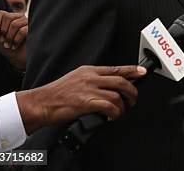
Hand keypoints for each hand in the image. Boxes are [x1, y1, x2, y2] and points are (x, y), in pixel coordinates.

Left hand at [0, 11, 26, 70]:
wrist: (17, 58)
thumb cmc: (7, 47)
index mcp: (10, 18)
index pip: (1, 13)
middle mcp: (19, 18)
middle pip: (8, 17)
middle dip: (3, 31)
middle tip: (3, 40)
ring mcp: (27, 22)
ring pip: (15, 24)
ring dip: (9, 37)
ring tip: (9, 44)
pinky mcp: (33, 29)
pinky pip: (22, 31)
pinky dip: (16, 40)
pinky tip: (16, 45)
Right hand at [16, 65, 146, 134]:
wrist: (40, 103)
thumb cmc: (56, 94)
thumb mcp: (76, 79)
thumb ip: (93, 80)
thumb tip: (109, 86)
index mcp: (89, 70)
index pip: (116, 68)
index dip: (132, 70)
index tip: (142, 71)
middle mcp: (90, 78)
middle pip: (121, 81)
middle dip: (132, 91)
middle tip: (133, 99)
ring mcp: (88, 89)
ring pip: (116, 95)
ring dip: (123, 106)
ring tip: (121, 111)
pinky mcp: (85, 102)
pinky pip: (108, 106)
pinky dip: (114, 112)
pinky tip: (112, 116)